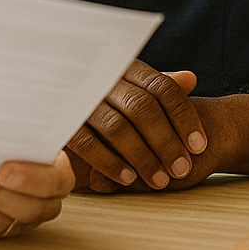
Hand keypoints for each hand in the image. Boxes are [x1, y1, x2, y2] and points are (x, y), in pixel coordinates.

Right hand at [66, 62, 207, 192]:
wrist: (48, 89)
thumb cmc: (102, 94)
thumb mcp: (130, 85)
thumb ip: (159, 86)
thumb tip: (190, 79)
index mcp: (127, 68)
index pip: (162, 88)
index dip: (184, 117)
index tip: (200, 146)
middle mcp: (104, 79)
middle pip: (142, 108)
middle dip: (166, 141)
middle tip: (182, 169)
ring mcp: (81, 98)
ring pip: (117, 127)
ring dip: (142, 157)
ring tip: (160, 180)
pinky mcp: (62, 120)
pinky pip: (86, 142)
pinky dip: (109, 162)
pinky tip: (128, 179)